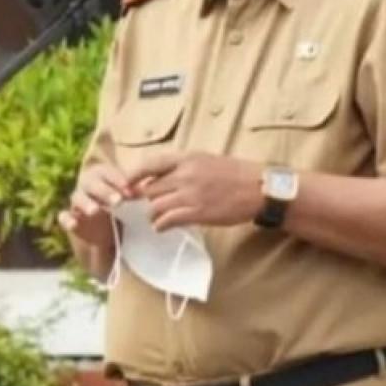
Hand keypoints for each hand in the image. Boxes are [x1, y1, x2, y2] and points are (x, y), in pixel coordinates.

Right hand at [57, 163, 130, 248]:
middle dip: (105, 191)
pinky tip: (73, 224)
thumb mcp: (128, 200)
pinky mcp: (70, 219)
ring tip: (95, 211)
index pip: (107, 173)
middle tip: (118, 201)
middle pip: (92, 184)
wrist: (106, 235)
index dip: (117, 180)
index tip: (129, 191)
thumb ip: (134, 193)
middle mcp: (87, 186)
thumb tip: (146, 190)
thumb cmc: (120, 209)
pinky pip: (64, 217)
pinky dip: (67, 220)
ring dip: (86, 203)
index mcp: (101, 176)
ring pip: (78, 198)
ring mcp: (77, 202)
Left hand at [126, 152, 263, 231]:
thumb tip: (165, 176)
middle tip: (143, 205)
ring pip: (155, 206)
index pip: (150, 164)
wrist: (259, 188)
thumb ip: (185, 166)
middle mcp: (185, 174)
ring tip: (155, 218)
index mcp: (187, 158)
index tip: (126, 184)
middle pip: (149, 188)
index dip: (134, 175)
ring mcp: (190, 194)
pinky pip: (168, 220)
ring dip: (152, 214)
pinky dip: (161, 225)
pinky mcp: (197, 213)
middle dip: (144, 198)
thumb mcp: (207, 159)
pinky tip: (162, 227)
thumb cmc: (237, 173)